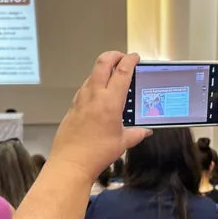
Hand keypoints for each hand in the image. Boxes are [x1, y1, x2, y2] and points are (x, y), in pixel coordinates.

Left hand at [47, 51, 151, 183]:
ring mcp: (81, 99)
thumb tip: (145, 131)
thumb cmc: (96, 154)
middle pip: (102, 63)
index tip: (135, 57)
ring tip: (112, 77)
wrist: (72, 163)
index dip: (130, 60)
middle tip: (122, 57)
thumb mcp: (123, 142)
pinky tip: (98, 95)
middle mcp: (94, 96)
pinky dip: (93, 84)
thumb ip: (137, 133)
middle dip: (114, 55)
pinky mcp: (73, 106)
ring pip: (91, 74)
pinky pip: (84, 88)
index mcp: (110, 102)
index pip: (122, 72)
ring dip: (103, 70)